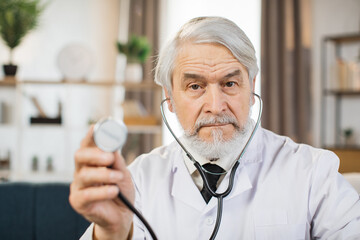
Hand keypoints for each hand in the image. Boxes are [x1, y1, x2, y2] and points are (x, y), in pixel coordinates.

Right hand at [69, 125, 133, 239]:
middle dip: (94, 154)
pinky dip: (102, 191)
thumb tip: (113, 146)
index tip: (96, 127)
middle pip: (79, 156)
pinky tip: (114, 191)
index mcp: (91, 161)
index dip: (90, 135)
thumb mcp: (123, 172)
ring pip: (84, 175)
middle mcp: (82, 171)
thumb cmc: (120, 191)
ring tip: (118, 177)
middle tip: (109, 158)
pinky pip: (86, 195)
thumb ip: (117, 161)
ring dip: (104, 174)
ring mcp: (78, 187)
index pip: (87, 145)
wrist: (121, 215)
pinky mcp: (78, 202)